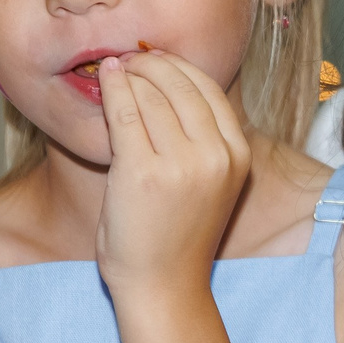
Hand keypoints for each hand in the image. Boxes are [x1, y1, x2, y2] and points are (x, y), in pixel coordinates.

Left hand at [94, 51, 252, 295]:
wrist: (163, 284)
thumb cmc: (179, 235)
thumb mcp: (210, 182)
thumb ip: (202, 141)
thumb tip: (172, 85)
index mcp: (238, 156)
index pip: (210, 91)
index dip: (181, 68)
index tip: (157, 60)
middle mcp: (216, 156)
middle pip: (182, 87)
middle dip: (153, 64)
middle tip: (131, 58)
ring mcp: (180, 164)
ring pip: (152, 95)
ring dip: (130, 74)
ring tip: (115, 68)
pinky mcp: (141, 172)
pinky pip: (124, 114)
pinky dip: (112, 91)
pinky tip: (105, 80)